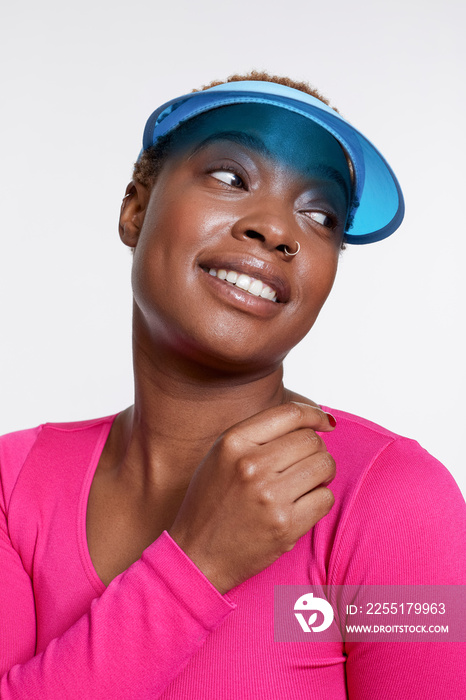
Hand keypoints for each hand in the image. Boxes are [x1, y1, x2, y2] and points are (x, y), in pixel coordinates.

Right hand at [169, 402, 335, 593]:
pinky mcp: (285, 526)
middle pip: (311, 440)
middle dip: (316, 451)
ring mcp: (269, 496)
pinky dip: (319, 499)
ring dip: (322, 474)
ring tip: (306, 483)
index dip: (315, 414)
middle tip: (303, 465)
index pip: (290, 413)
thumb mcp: (221, 455)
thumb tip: (311, 420)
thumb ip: (258, 434)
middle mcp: (251, 465)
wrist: (197, 554)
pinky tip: (302, 505)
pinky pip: (326, 498)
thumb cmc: (211, 502)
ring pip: (324, 466)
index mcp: (233, 442)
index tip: (324, 423)